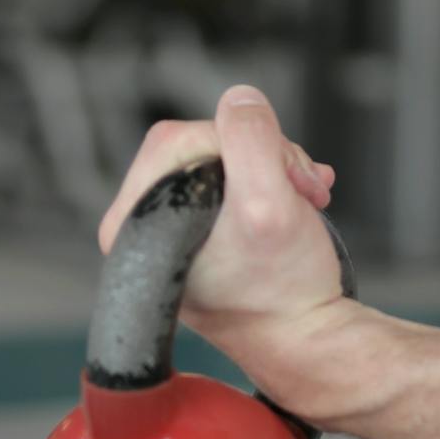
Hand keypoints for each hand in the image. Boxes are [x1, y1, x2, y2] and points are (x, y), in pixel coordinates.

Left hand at [100, 86, 350, 400]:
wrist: (306, 339)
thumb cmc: (283, 290)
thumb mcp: (271, 203)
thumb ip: (251, 141)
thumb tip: (240, 99)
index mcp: (133, 225)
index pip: (179, 138)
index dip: (239, 143)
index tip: (280, 174)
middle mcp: (139, 228)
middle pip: (200, 144)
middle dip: (261, 155)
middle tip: (301, 184)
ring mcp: (167, 231)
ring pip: (220, 156)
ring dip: (272, 166)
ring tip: (306, 195)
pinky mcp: (195, 233)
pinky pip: (228, 177)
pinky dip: (267, 179)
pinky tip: (298, 198)